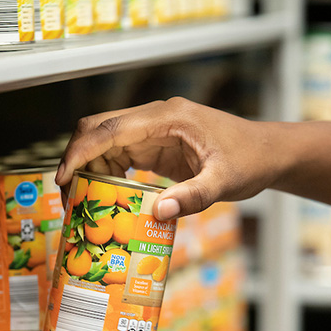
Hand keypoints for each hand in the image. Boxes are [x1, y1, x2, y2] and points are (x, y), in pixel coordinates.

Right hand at [55, 97, 282, 219]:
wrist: (267, 152)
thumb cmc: (250, 160)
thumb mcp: (225, 182)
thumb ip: (194, 196)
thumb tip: (157, 212)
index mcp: (168, 118)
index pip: (111, 129)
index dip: (81, 152)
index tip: (63, 178)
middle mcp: (157, 118)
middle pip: (100, 129)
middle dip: (77, 158)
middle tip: (67, 196)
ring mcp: (156, 130)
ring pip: (107, 142)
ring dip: (91, 168)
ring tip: (84, 202)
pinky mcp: (158, 144)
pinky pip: (123, 154)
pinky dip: (109, 172)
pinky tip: (108, 196)